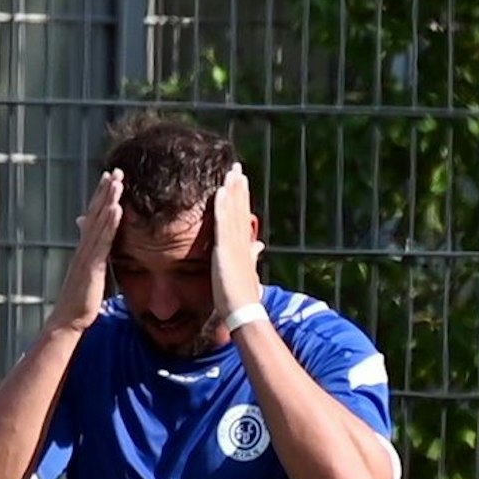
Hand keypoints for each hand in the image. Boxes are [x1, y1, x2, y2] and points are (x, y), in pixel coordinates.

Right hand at [48, 169, 123, 332]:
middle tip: (115, 170)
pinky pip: (103, 241)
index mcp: (84, 249)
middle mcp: (83, 247)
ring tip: (117, 182)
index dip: (101, 197)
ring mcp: (86, 255)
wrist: (68, 319)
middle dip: (105, 192)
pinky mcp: (92, 266)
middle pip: (95, 214)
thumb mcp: (87, 274)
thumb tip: (94, 251)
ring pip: (99, 223)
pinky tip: (117, 209)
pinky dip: (110, 224)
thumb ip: (92, 257)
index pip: (93, 217)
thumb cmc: (79, 300)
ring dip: (108, 201)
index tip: (110, 178)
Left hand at [211, 163, 263, 316]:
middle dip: (239, 187)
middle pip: (240, 208)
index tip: (241, 180)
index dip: (242, 197)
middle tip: (237, 168)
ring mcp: (234, 244)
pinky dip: (222, 206)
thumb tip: (259, 245)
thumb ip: (251, 255)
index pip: (242, 216)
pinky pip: (223, 223)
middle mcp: (241, 241)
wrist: (244, 311)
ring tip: (231, 172)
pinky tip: (220, 191)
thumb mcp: (248, 271)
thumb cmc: (243, 296)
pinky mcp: (225, 249)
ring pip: (233, 211)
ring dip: (232, 190)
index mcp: (244, 245)